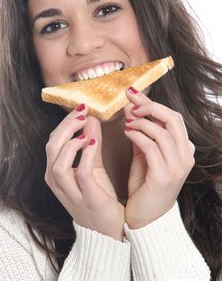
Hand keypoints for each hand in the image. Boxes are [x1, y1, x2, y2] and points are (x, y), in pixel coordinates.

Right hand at [45, 105, 124, 239]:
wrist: (109, 228)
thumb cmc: (98, 196)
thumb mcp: (93, 166)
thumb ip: (91, 143)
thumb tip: (91, 118)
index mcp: (57, 172)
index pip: (53, 142)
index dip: (65, 123)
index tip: (80, 109)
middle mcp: (58, 182)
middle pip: (52, 148)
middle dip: (66, 127)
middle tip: (81, 112)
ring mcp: (70, 192)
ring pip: (59, 162)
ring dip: (71, 141)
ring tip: (86, 129)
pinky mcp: (87, 198)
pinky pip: (80, 174)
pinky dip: (84, 156)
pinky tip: (93, 143)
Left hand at [123, 88, 194, 228]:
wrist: (145, 218)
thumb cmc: (145, 185)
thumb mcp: (143, 154)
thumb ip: (140, 131)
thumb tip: (130, 108)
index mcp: (183, 150)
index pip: (172, 117)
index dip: (152, 102)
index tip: (132, 93)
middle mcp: (185, 156)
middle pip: (172, 119)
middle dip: (149, 106)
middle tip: (130, 103)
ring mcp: (178, 166)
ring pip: (161, 131)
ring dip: (140, 122)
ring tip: (126, 122)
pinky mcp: (164, 176)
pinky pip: (151, 147)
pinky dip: (137, 135)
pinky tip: (127, 133)